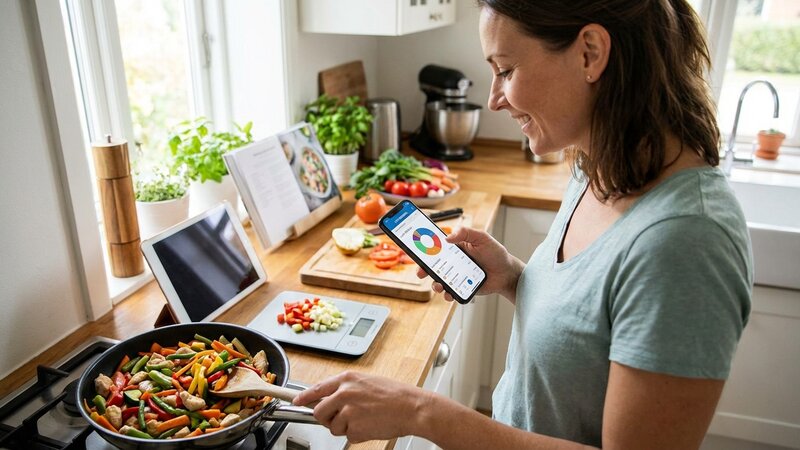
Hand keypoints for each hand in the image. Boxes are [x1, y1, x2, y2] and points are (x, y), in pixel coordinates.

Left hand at [293, 371, 429, 442]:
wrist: (411, 407)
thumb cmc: (394, 395)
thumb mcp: (367, 382)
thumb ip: (347, 389)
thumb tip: (330, 400)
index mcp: (347, 379)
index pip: (317, 388)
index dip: (304, 397)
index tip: (297, 402)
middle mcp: (344, 393)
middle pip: (319, 412)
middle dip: (327, 419)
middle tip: (341, 419)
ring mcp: (348, 410)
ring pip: (334, 427)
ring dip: (346, 428)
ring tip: (365, 419)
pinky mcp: (354, 427)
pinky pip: (348, 436)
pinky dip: (358, 435)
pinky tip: (370, 426)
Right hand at [416, 226, 522, 300]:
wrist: (507, 274)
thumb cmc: (496, 253)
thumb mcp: (482, 237)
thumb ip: (465, 232)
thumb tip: (447, 237)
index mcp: (456, 248)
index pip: (436, 247)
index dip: (425, 249)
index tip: (417, 252)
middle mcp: (454, 262)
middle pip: (433, 266)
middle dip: (424, 270)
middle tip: (421, 273)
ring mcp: (457, 276)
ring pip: (439, 281)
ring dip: (435, 284)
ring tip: (439, 285)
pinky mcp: (462, 288)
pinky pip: (450, 292)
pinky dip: (447, 294)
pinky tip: (450, 294)